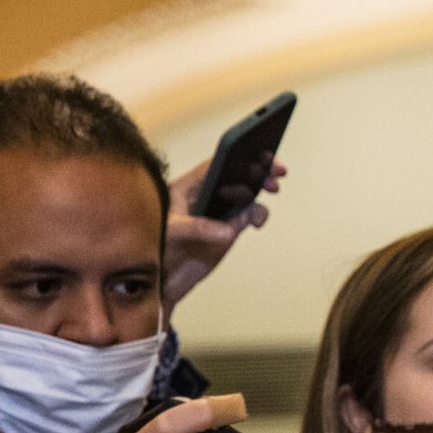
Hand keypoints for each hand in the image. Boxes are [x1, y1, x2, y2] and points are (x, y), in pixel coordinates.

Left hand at [164, 156, 285, 310]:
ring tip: (273, 188)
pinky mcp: (230, 228)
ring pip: (246, 193)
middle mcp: (206, 195)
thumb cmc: (155, 247)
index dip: (237, 155)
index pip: (214, 165)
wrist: (161, 278)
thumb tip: (229, 229)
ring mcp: (219, 212)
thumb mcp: (171, 232)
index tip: (255, 154)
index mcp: (187, 187)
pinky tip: (258, 221)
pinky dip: (258, 215)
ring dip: (261, 188)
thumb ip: (197, 228)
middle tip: (276, 169)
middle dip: (258, 168)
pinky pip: (249, 215)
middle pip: (236, 174)